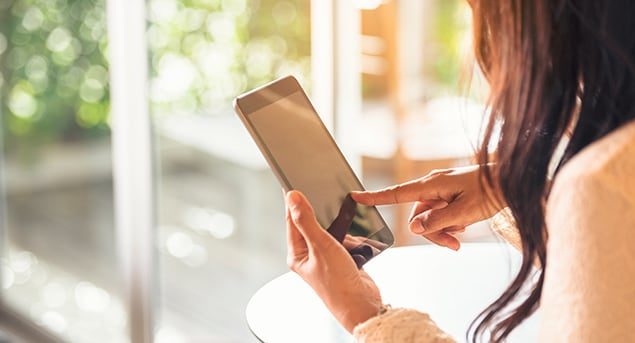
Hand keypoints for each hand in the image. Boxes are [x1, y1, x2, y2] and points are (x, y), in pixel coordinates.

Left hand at [285, 191, 381, 331]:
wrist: (362, 305)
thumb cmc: (337, 283)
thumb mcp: (320, 246)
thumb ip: (306, 220)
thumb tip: (292, 197)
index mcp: (297, 253)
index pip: (291, 219)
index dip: (293, 200)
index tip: (294, 180)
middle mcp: (309, 254)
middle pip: (311, 222)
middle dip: (320, 210)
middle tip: (323, 191)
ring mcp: (326, 256)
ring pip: (331, 229)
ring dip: (340, 224)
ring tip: (345, 217)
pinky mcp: (342, 258)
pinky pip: (345, 238)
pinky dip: (352, 234)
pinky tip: (357, 234)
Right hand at [352, 165, 504, 249]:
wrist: (513, 179)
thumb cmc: (491, 191)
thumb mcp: (464, 213)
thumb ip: (436, 222)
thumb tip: (413, 228)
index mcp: (431, 185)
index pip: (396, 194)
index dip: (375, 197)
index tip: (355, 197)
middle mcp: (432, 185)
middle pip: (417, 215)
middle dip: (432, 232)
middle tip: (453, 244)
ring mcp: (442, 189)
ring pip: (430, 216)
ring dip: (443, 230)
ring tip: (461, 237)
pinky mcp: (450, 193)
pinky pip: (441, 212)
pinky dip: (449, 223)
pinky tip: (464, 227)